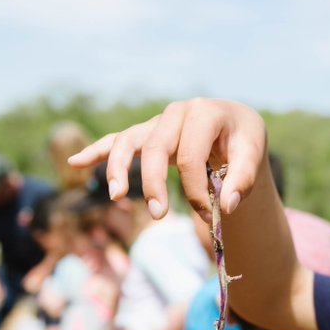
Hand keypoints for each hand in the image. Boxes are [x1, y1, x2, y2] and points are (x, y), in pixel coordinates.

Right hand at [68, 98, 266, 220]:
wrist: (234, 122)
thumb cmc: (242, 138)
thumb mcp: (253, 152)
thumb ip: (243, 179)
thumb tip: (225, 206)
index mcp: (204, 112)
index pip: (191, 156)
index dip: (197, 190)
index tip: (209, 216)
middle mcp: (176, 113)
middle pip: (154, 147)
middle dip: (153, 183)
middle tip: (159, 215)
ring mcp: (157, 122)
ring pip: (128, 141)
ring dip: (118, 168)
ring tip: (116, 196)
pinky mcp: (146, 133)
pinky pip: (117, 140)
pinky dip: (96, 150)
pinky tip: (76, 162)